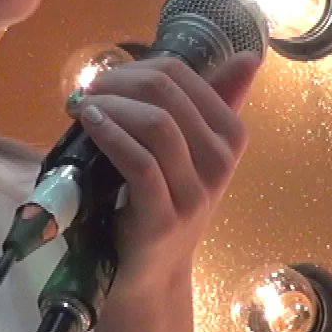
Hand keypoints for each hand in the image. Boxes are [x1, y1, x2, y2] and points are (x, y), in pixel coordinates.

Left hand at [73, 52, 260, 293]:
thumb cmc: (163, 204)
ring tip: (84, 106)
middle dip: (120, 82)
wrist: (150, 274)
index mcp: (229, 136)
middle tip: (89, 89)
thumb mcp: (189, 152)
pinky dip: (111, 135)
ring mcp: (194, 193)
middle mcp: (219, 162)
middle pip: (167, 94)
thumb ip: (208, 103)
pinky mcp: (164, 218)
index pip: (182, 76)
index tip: (107, 79)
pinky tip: (90, 124)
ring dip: (112, 106)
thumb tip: (247, 57)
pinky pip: (140, 163)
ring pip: (157, 124)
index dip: (137, 66)